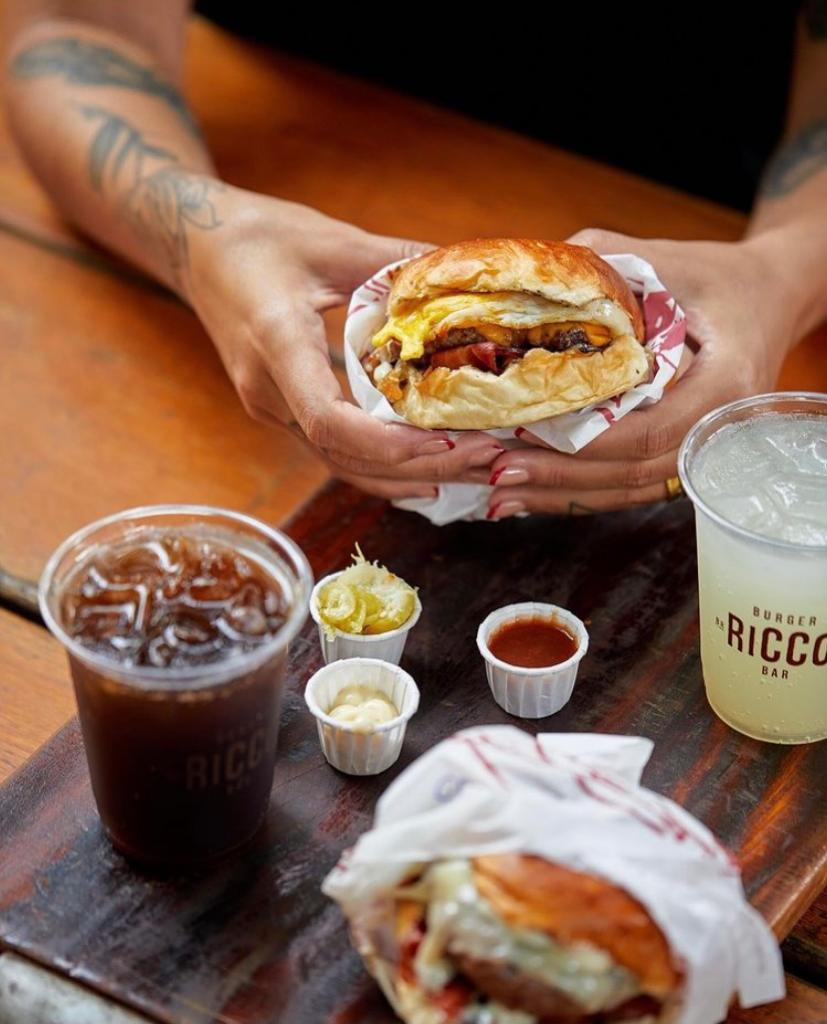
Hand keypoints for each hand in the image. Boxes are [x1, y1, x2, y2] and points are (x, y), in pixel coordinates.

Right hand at [186, 186, 504, 497]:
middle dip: (420, 467)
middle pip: (345, 456)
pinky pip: (333, 452)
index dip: (390, 444)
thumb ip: (396, 262)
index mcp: (276, 343)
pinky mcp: (280, 409)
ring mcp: (270, 407)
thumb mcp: (332, 239)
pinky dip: (380, 466)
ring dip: (407, 476)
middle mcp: (268, 390)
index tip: (450, 441)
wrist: (197, 248)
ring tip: (472, 470)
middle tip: (489, 460)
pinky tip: (426, 474)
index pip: (329, 420)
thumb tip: (463, 271)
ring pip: (340, 463)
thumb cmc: (258, 237)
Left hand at [485, 227, 797, 518]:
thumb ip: (598, 268)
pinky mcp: (682, 456)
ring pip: (628, 489)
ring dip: (562, 496)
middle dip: (560, 477)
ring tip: (501, 494)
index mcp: (725, 382)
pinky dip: (582, 492)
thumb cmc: (715, 274)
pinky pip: (631, 485)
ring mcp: (703, 451)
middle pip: (633, 472)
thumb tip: (519, 282)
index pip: (648, 431)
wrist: (768, 295)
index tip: (528, 430)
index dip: (585, 440)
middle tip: (497, 471)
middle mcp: (719, 430)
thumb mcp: (662, 259)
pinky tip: (534, 493)